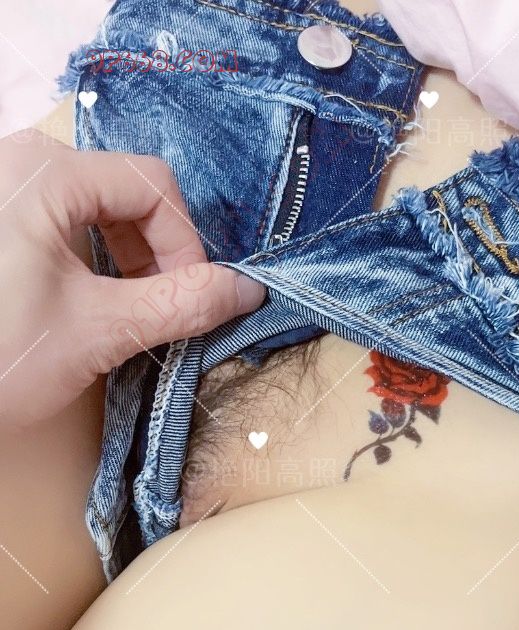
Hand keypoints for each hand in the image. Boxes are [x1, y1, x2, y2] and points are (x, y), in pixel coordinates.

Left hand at [0, 129, 265, 428]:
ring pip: (91, 208)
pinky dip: (86, 262)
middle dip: (153, 254)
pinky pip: (57, 222)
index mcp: (42, 172)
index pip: (152, 185)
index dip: (185, 244)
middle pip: (123, 192)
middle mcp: (15, 163)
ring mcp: (0, 191)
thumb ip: (182, 305)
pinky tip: (80, 305)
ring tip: (120, 313)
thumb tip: (248, 290)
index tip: (188, 301)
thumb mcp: (99, 331)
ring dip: (123, 260)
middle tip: (156, 311)